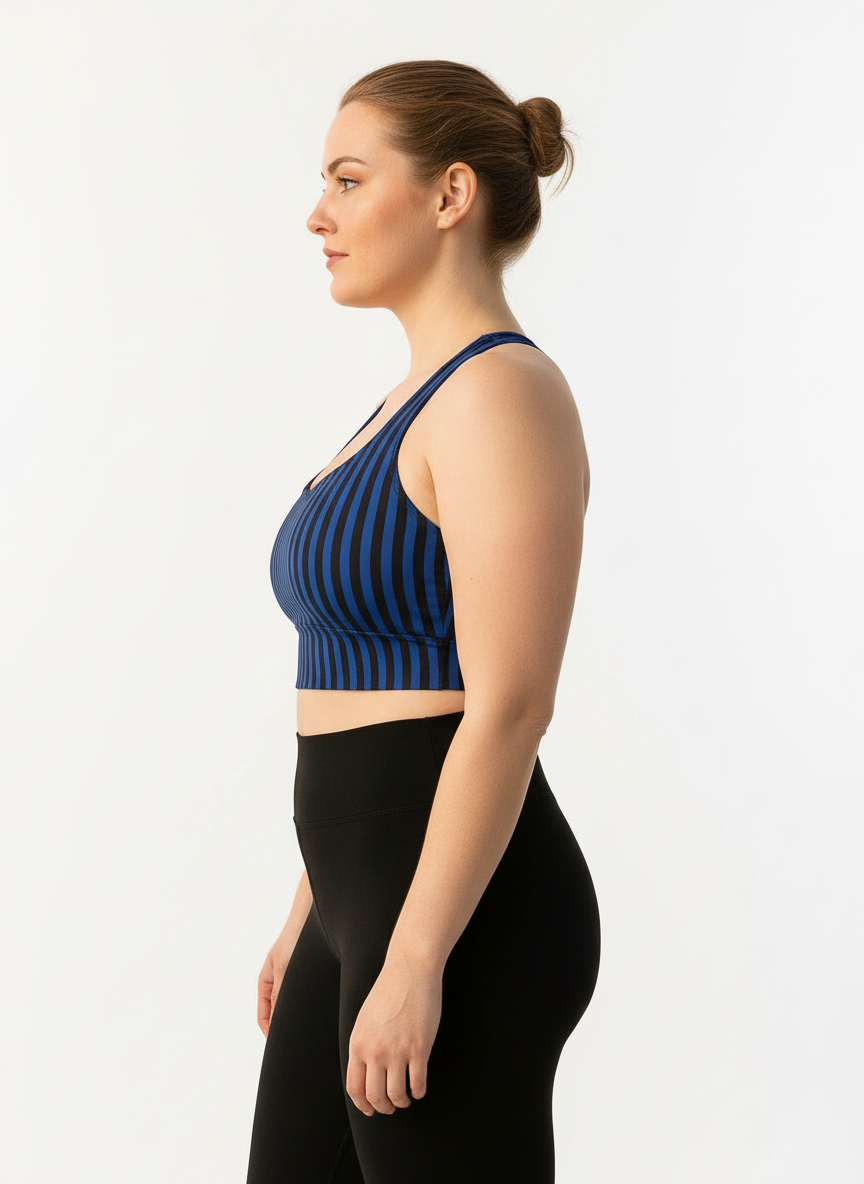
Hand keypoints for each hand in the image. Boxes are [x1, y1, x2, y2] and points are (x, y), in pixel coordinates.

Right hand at [257, 925, 301, 1036]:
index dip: (270, 1032)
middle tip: (297, 1040)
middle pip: (277, 1013)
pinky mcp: (305, 977)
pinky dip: (308, 1005)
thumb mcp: (284, 969)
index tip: (281, 1045)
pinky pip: (304, 997)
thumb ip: (279, 993)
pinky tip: (319, 1010)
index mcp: (266, 982)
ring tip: (310, 1027)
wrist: (310, 917)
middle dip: (285, 1027)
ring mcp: (291, 980)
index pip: (263, 1016)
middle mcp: (277, 982)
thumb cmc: (293, 939)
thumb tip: (277, 1020)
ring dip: (298, 1016)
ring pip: (292, 1006)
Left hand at [347, 950, 441, 1115]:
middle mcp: (375, 1051)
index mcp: (358, 1043)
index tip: (371, 1109)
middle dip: (383, 1108)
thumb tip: (367, 1071)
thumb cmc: (388, 991)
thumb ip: (363, 1045)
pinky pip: (418, 1082)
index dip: (363, 1104)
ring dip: (402, 1102)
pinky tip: (420, 1088)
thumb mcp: (365, 1019)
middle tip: (391, 1107)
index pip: (355, 1087)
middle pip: (375, 1096)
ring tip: (406, 1098)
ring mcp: (397, 1050)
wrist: (409, 970)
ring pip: (397, 1094)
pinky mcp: (419, 1048)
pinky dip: (419, 1091)